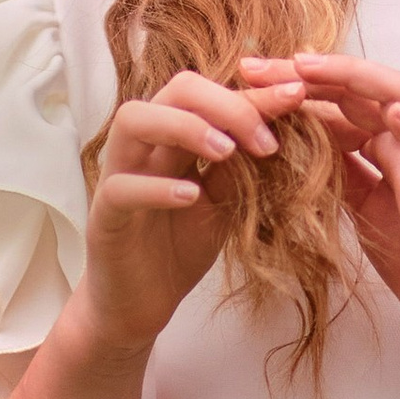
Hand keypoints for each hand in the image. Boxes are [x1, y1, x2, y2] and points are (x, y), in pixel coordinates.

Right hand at [76, 70, 303, 356]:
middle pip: (174, 91)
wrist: (138, 307)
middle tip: (265, 140)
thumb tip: (277, 131)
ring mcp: (117, 177)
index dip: (253, 94)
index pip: (211, 95)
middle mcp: (144, 147)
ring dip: (185, 127)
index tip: (296, 96)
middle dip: (224, 104)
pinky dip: (157, 187)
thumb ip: (241, 169)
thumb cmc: (179, 248)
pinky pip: (122, 188)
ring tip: (227, 152)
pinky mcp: (103, 216)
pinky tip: (191, 197)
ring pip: (133, 120)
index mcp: (174, 138)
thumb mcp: (223, 203)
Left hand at [241, 50, 399, 361]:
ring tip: (309, 67)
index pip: (338, 99)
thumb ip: (337, 172)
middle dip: (309, 71)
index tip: (247, 77)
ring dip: (356, 78)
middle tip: (256, 66)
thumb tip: (290, 142)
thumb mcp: (359, 208)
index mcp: (383, 148)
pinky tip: (395, 115)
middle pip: (361, 88)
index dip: (295, 84)